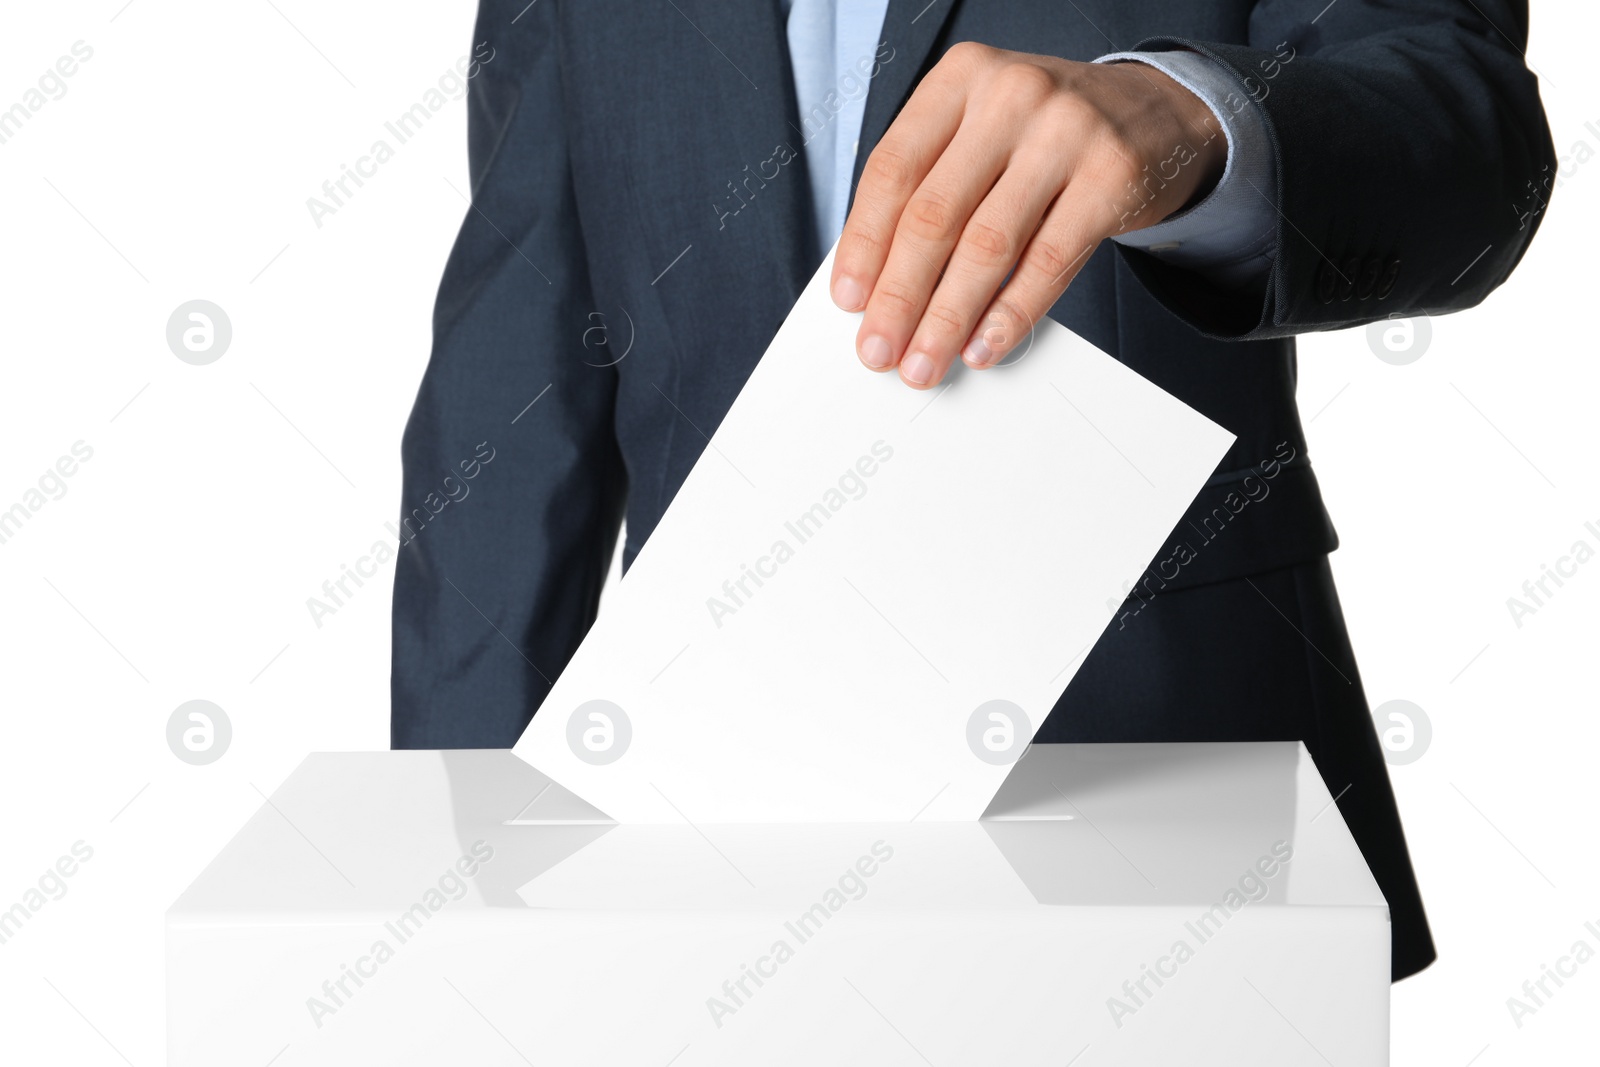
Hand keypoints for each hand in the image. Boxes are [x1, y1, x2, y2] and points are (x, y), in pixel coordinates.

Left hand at [830, 43, 1227, 387]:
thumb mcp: (980, 131)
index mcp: (960, 78)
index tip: (848, 300)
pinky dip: (1010, 314)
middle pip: (934, 214)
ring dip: (947, 317)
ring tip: (925, 361)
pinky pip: (1048, 262)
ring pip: (987, 245)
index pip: (893, 169)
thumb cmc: (1045, 134)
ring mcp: (1065, 132)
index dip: (864, 243)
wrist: (1156, 113)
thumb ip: (931, 186)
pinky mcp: (1111, 176)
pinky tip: (984, 344)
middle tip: (878, 347)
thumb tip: (877, 283)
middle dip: (899, 295)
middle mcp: (1010, 96)